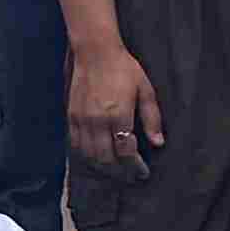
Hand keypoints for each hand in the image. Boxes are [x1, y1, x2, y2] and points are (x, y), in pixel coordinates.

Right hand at [67, 40, 164, 187]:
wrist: (95, 53)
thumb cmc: (124, 69)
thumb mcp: (146, 90)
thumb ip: (152, 118)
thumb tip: (158, 143)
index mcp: (118, 114)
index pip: (126, 151)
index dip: (135, 166)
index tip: (143, 173)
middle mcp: (97, 121)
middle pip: (107, 158)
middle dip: (120, 172)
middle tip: (131, 177)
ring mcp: (81, 120)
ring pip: (90, 156)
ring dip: (103, 168)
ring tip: (116, 172)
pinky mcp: (71, 117)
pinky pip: (76, 146)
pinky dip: (86, 157)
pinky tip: (97, 160)